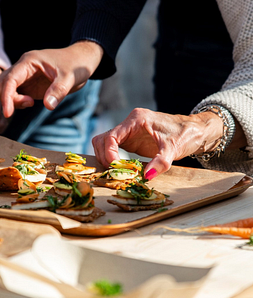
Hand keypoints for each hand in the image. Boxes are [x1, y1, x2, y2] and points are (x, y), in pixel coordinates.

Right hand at [0, 41, 102, 116]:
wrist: (81, 60)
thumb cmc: (77, 64)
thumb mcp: (71, 77)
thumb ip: (59, 90)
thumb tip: (48, 106)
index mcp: (29, 61)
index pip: (9, 79)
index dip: (6, 96)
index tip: (8, 113)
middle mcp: (22, 67)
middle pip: (0, 83)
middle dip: (8, 98)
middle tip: (28, 104)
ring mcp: (23, 76)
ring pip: (4, 89)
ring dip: (12, 101)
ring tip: (31, 103)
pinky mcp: (26, 84)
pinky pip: (12, 94)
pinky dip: (16, 102)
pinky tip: (30, 103)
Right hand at [91, 108, 223, 178]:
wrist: (196, 131)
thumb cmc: (186, 135)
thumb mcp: (174, 149)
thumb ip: (160, 162)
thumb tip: (147, 177)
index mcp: (136, 119)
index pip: (111, 136)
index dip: (108, 153)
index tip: (115, 167)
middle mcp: (129, 124)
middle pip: (102, 139)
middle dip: (104, 157)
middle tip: (114, 172)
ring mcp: (128, 133)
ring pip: (104, 144)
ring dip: (106, 158)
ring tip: (117, 172)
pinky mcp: (130, 141)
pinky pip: (113, 149)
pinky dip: (112, 160)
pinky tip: (121, 170)